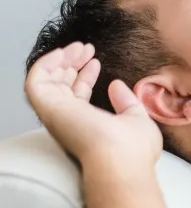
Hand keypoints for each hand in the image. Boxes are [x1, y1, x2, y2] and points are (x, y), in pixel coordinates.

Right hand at [24, 42, 161, 175]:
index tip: (95, 60)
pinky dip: (45, 64)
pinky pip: (35, 82)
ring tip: (79, 46)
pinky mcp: (49, 108)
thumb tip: (116, 85)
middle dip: (71, 63)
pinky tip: (62, 53)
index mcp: (87, 124)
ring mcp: (57, 115)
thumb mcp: (137, 119)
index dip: (84, 76)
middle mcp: (69, 120)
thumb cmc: (134, 148)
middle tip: (86, 47)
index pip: (78, 96)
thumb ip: (126, 102)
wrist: (122, 161)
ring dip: (60, 60)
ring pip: (47, 81)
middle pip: (61, 86)